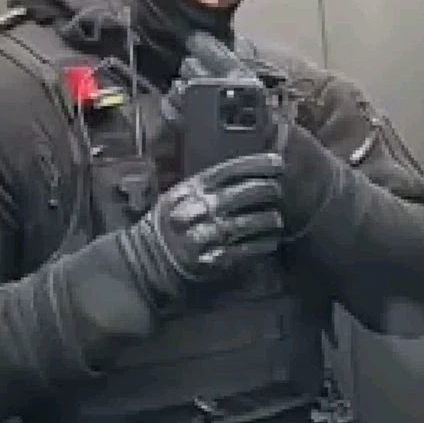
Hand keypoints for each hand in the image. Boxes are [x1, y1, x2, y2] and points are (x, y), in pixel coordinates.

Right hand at [118, 152, 284, 307]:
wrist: (145, 260)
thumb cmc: (168, 225)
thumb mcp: (179, 197)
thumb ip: (206, 186)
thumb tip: (246, 175)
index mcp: (190, 190)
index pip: (229, 170)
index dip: (257, 164)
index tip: (277, 162)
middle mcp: (198, 209)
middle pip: (242, 194)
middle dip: (266, 190)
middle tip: (278, 190)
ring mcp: (205, 235)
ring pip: (247, 223)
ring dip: (268, 219)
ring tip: (277, 218)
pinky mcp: (212, 259)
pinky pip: (245, 250)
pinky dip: (261, 245)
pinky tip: (271, 241)